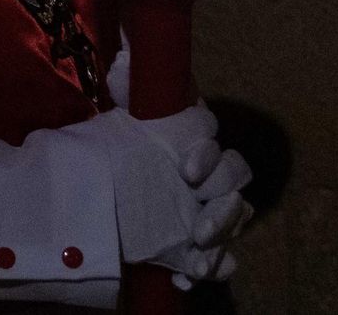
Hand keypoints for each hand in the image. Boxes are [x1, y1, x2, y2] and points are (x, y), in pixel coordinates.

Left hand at [106, 104, 253, 288]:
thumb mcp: (121, 116)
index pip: (214, 141)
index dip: (206, 156)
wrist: (101, 186)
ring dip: (221, 240)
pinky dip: (214, 268)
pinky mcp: (198, 239)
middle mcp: (209, 172)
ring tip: (197, 263)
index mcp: (194, 138)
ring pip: (235, 219)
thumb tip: (125, 58)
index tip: (185, 171)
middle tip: (198, 230)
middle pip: (234, 184)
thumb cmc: (122, 143)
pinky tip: (189, 278)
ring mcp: (206, 206)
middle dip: (222, 208)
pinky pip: (223, 256)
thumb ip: (129, 86)